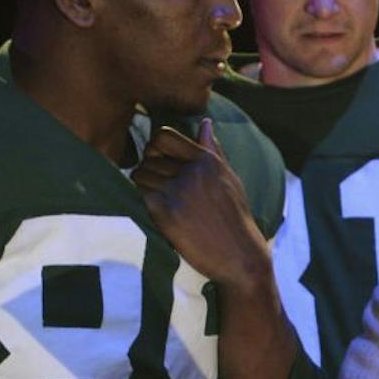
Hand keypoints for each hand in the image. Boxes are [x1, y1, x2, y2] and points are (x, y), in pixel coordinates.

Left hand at [131, 118, 272, 291]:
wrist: (240, 255)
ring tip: (159, 200)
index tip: (161, 161)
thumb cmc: (235, 217)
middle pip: (148, 157)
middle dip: (150, 170)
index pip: (164, 136)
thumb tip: (206, 123)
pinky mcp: (166, 212)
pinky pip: (139, 195)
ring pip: (139, 175)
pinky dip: (143, 202)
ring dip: (144, 187)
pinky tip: (158, 212)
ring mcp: (178, 192)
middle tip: (160, 186)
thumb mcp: (229, 179)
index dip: (156, 147)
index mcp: (207, 160)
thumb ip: (213, 151)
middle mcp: (192, 172)